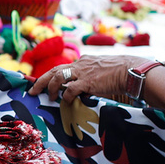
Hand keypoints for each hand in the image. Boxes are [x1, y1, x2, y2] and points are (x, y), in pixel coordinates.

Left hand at [28, 56, 143, 104]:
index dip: (51, 76)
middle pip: (54, 70)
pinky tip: (65, 102)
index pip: (62, 67)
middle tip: (33, 91)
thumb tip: (85, 88)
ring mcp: (83, 72)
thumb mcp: (102, 69)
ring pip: (58, 77)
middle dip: (41, 81)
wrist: (131, 70)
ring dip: (50, 88)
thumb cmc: (121, 71)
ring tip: (47, 97)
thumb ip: (91, 75)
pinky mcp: (88, 82)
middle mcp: (80, 64)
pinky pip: (71, 90)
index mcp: (83, 61)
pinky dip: (66, 97)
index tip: (43, 83)